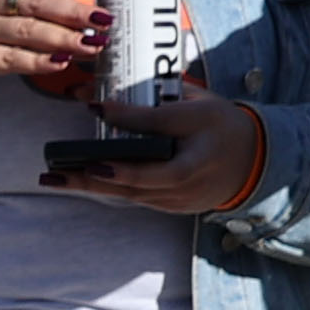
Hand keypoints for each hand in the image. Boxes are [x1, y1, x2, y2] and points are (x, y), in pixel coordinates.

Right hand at [0, 0, 97, 98]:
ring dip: (66, 38)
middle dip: (76, 12)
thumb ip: (31, 2)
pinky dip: (40, 61)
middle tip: (105, 20)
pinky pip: (14, 59)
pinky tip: (62, 64)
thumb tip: (81, 8)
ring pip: (30, 31)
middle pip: (39, 4)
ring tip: (94, 44)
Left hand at [39, 82, 265, 214]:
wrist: (256, 160)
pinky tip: (79, 181)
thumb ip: (155, 106)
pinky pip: (136, 198)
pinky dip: (108, 189)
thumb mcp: (197, 105)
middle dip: (89, 177)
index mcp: (199, 154)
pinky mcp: (173, 207)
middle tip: (53, 172)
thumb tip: (103, 102)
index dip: (125, 132)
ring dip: (90, 187)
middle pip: (132, 183)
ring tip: (54, 178)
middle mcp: (188, 183)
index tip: (93, 112)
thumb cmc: (223, 125)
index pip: (157, 142)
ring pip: (129, 195)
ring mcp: (180, 200)